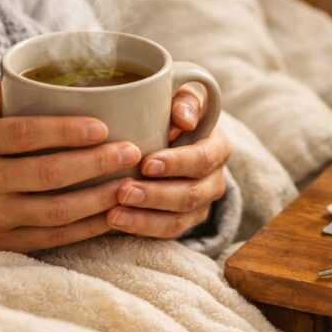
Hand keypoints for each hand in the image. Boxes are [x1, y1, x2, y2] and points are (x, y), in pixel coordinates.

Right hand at [0, 83, 140, 251]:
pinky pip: (54, 238)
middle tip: (132, 151)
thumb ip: (3, 98)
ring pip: (56, 211)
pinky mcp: (3, 245)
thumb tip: (45, 66)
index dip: (66, 131)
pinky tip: (115, 215)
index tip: (103, 125)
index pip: (24, 135)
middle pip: (47, 174)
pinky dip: (88, 229)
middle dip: (96, 164)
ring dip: (99, 199)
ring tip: (132, 184)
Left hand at [107, 85, 229, 237]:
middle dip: (156, 195)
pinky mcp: (182, 222)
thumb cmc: (169, 113)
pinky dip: (141, 229)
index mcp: (217, 148)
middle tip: (123, 191)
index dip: (177, 164)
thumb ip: (185, 100)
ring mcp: (200, 205)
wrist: (166, 140)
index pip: (203, 160)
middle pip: (191, 194)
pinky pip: (166, 232)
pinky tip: (115, 222)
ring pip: (178, 220)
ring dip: (145, 218)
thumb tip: (185, 118)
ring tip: (114, 214)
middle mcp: (214, 180)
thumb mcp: (179, 98)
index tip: (146, 163)